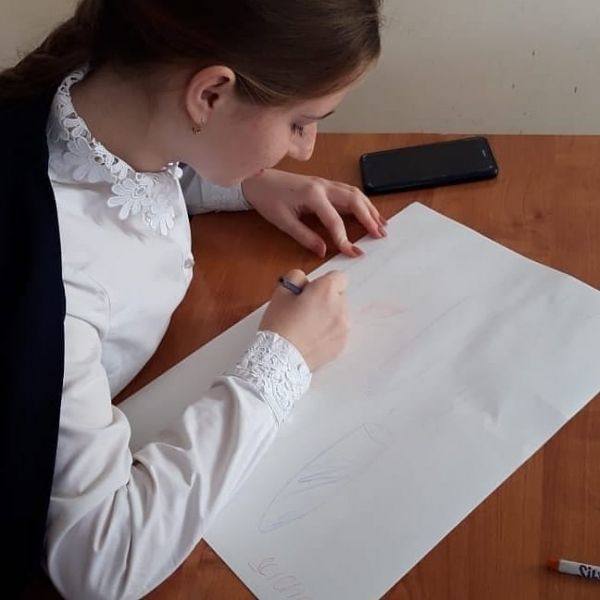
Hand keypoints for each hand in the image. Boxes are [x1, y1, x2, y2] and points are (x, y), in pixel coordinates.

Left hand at [242, 169, 386, 257]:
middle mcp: (323, 186)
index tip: (354, 253)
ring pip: (355, 194)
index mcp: (312, 195)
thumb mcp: (283, 221)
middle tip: (381, 235)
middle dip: (369, 219)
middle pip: (354, 201)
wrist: (258, 179)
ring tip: (382, 224)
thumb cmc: (268, 199)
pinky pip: (348, 191)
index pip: (335, 221)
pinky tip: (369, 211)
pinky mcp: (325, 184)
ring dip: (370, 209)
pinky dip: (362, 202)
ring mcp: (325, 183)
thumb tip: (323, 251)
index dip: (345, 239)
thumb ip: (304, 236)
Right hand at [259, 269, 348, 370]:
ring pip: (339, 314)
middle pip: (339, 296)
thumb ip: (296, 277)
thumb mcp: (281, 292)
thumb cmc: (279, 325)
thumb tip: (305, 281)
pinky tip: (311, 339)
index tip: (312, 291)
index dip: (324, 282)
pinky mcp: (342, 344)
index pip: (338, 277)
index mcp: (326, 291)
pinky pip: (338, 331)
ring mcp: (343, 328)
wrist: (279, 359)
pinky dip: (329, 332)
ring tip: (307, 328)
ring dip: (328, 316)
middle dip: (325, 300)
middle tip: (304, 310)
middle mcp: (340, 307)